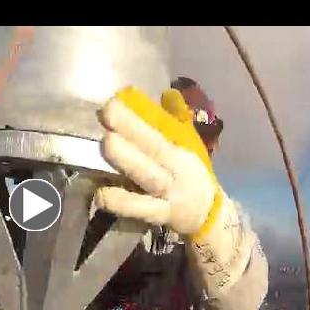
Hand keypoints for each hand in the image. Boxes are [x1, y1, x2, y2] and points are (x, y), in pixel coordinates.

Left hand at [94, 87, 221, 239]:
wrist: (209, 216)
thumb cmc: (188, 174)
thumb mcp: (189, 147)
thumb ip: (176, 120)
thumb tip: (167, 92)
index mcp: (182, 151)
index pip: (158, 131)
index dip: (135, 119)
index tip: (111, 104)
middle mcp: (176, 171)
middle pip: (156, 150)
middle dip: (133, 133)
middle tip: (106, 119)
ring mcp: (168, 196)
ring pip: (148, 179)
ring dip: (127, 164)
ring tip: (106, 148)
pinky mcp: (159, 217)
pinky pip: (139, 210)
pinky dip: (120, 203)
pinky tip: (100, 194)